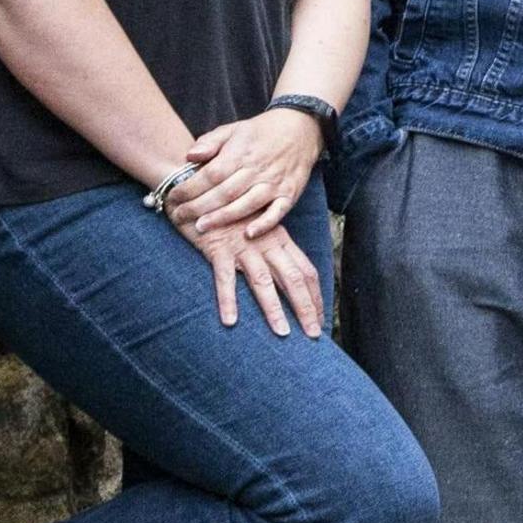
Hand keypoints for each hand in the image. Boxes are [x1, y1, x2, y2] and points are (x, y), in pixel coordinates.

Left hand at [171, 109, 324, 239]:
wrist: (300, 128)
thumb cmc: (260, 132)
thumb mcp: (232, 129)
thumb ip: (209, 142)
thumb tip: (189, 156)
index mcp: (240, 153)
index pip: (210, 174)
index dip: (190, 188)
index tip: (173, 197)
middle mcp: (257, 169)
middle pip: (224, 192)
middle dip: (199, 207)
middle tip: (179, 217)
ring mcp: (275, 183)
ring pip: (246, 204)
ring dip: (223, 218)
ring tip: (201, 227)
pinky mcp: (290, 193)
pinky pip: (278, 212)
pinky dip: (265, 224)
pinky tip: (249, 234)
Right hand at [180, 207, 324, 335]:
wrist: (201, 188)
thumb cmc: (231, 213)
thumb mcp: (260, 229)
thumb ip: (274, 251)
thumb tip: (286, 279)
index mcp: (280, 240)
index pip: (306, 271)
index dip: (316, 296)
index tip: (321, 318)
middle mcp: (267, 244)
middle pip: (294, 279)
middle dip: (305, 308)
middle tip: (313, 334)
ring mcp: (243, 247)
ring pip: (264, 282)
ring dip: (273, 309)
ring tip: (282, 333)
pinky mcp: (218, 249)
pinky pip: (225, 278)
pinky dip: (228, 300)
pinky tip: (230, 321)